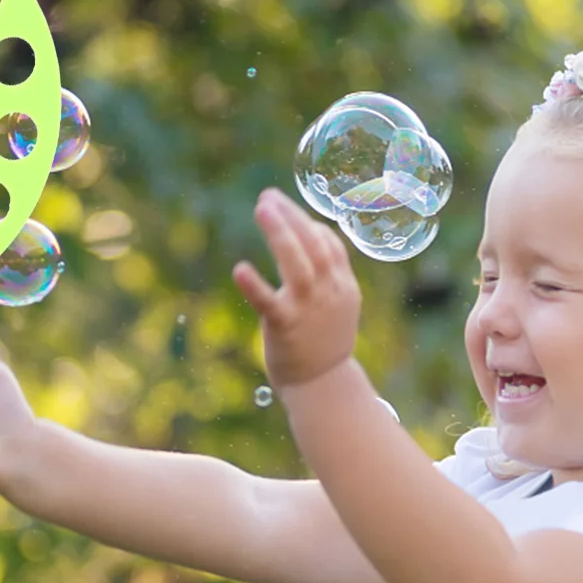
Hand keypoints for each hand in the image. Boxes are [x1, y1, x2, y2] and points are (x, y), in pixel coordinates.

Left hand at [232, 187, 362, 388]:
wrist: (323, 385)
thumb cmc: (324, 341)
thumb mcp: (338, 304)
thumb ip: (329, 273)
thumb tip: (314, 234)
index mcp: (342, 285)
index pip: (328, 243)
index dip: (306, 223)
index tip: (285, 209)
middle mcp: (328, 292)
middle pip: (313, 244)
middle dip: (291, 217)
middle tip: (267, 196)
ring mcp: (308, 308)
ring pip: (296, 263)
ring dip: (280, 232)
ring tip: (262, 208)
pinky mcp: (285, 326)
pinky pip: (268, 301)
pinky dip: (253, 285)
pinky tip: (239, 269)